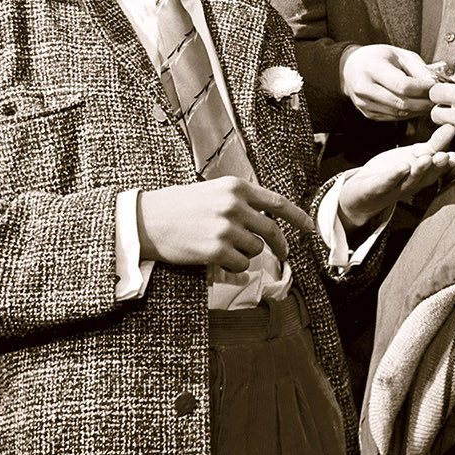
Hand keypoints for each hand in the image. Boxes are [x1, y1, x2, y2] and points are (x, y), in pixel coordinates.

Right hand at [137, 177, 313, 271]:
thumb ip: (241, 201)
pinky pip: (241, 265)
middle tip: (283, 254)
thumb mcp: (213, 192)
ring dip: (246, 254)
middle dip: (280, 245)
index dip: (297, 218)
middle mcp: (234, 205)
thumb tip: (266, 218)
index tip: (308, 228)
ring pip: (256, 249)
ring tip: (225, 247)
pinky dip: (234, 266)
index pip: (277, 204)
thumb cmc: (178, 206)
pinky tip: (218, 259)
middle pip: (271, 231)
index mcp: (236, 187)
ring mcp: (226, 228)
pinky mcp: (216, 250)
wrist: (146, 220)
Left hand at [338, 125, 454, 229]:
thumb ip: (435, 143)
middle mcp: (413, 184)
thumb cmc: (393, 172)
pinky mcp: (376, 189)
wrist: (363, 194)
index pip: (438, 170)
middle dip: (437, 167)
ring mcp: (395, 188)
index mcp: (424, 176)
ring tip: (426, 159)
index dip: (448, 164)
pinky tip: (402, 166)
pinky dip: (394, 175)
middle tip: (445, 157)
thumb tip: (452, 126)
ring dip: (419, 171)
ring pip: (409, 180)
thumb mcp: (415, 155)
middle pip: (427, 176)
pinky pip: (386, 183)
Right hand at [339, 43, 436, 121]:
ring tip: (429, 102)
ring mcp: (364, 103)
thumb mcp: (399, 54)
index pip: (402, 85)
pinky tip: (417, 106)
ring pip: (399, 114)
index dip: (422, 89)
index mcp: (372, 68)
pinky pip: (393, 118)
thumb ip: (418, 68)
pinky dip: (408, 114)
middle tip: (437, 98)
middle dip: (424, 103)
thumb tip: (435, 83)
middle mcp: (364, 87)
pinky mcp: (367, 113)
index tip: (435, 86)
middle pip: (401, 103)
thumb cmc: (378, 57)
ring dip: (418, 111)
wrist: (352, 67)